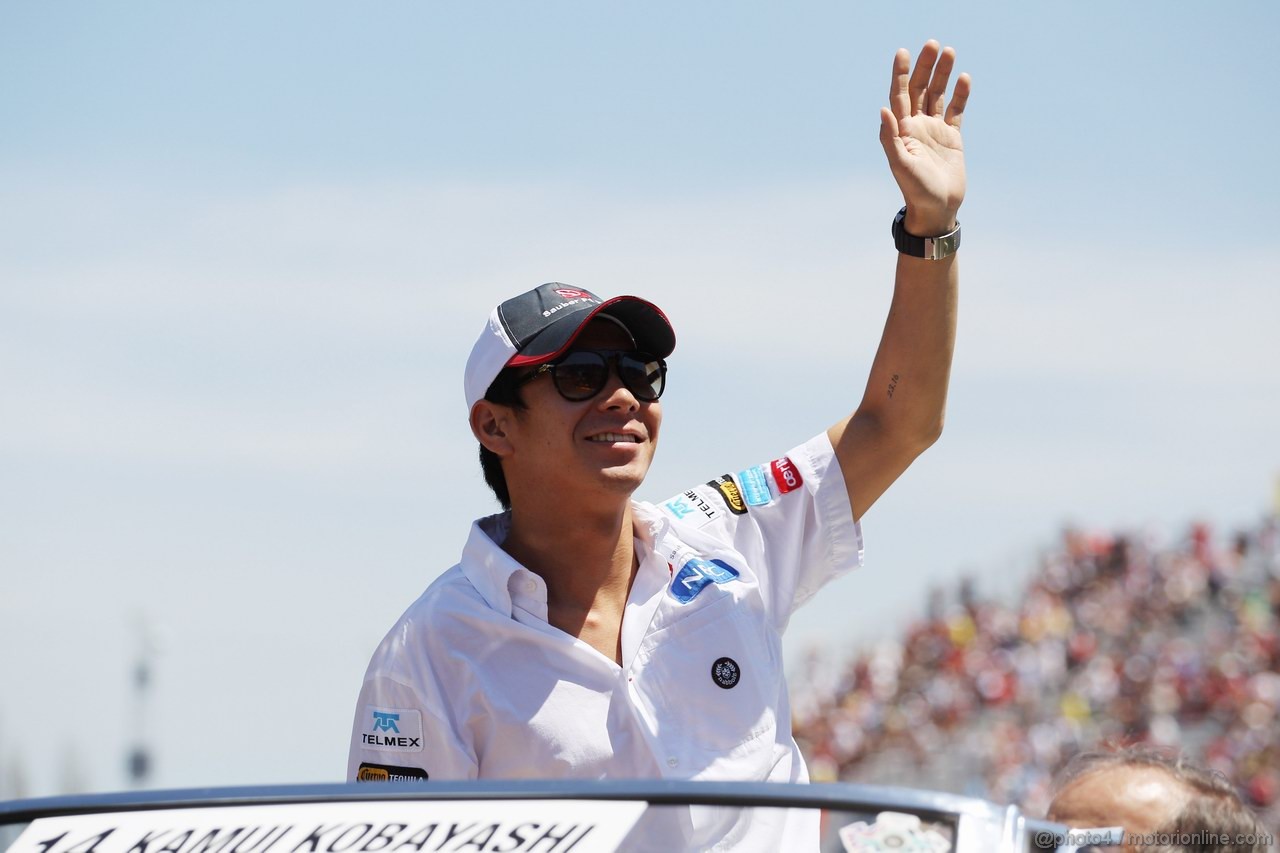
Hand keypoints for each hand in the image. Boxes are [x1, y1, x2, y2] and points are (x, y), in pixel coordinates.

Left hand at [879, 41, 969, 235]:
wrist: (937, 209)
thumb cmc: (915, 190)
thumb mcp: (900, 165)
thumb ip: (891, 137)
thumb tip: (883, 109)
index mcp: (902, 130)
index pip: (898, 95)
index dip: (899, 74)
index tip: (903, 52)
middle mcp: (917, 126)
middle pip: (919, 89)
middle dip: (924, 67)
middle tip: (932, 44)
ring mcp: (934, 130)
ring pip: (938, 95)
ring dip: (942, 74)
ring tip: (949, 52)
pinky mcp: (952, 137)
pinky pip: (956, 111)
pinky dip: (960, 95)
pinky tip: (964, 78)